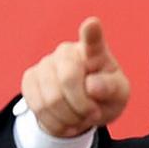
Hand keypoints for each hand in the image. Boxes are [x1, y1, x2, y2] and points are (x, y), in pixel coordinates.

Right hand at [20, 17, 129, 137]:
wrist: (83, 108)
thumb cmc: (106, 96)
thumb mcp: (119, 95)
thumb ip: (111, 88)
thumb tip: (92, 86)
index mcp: (95, 52)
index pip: (93, 40)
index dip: (91, 32)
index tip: (93, 24)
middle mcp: (67, 52)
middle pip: (68, 80)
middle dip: (82, 106)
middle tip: (93, 114)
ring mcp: (45, 63)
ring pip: (51, 99)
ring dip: (69, 118)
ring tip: (80, 117)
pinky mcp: (30, 78)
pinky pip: (38, 107)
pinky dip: (55, 123)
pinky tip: (66, 120)